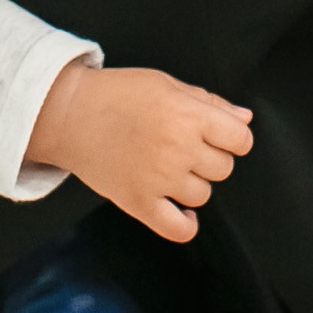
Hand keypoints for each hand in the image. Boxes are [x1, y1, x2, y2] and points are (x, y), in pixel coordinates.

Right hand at [26, 62, 252, 243]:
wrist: (68, 114)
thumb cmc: (117, 94)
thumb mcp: (165, 84)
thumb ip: (209, 102)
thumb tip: (244, 119)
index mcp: (187, 114)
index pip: (241, 139)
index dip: (233, 137)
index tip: (218, 135)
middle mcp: (177, 148)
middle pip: (224, 168)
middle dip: (210, 157)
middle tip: (184, 146)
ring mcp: (158, 179)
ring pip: (203, 195)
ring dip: (192, 183)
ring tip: (169, 168)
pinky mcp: (139, 203)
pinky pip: (179, 229)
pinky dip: (186, 224)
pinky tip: (180, 209)